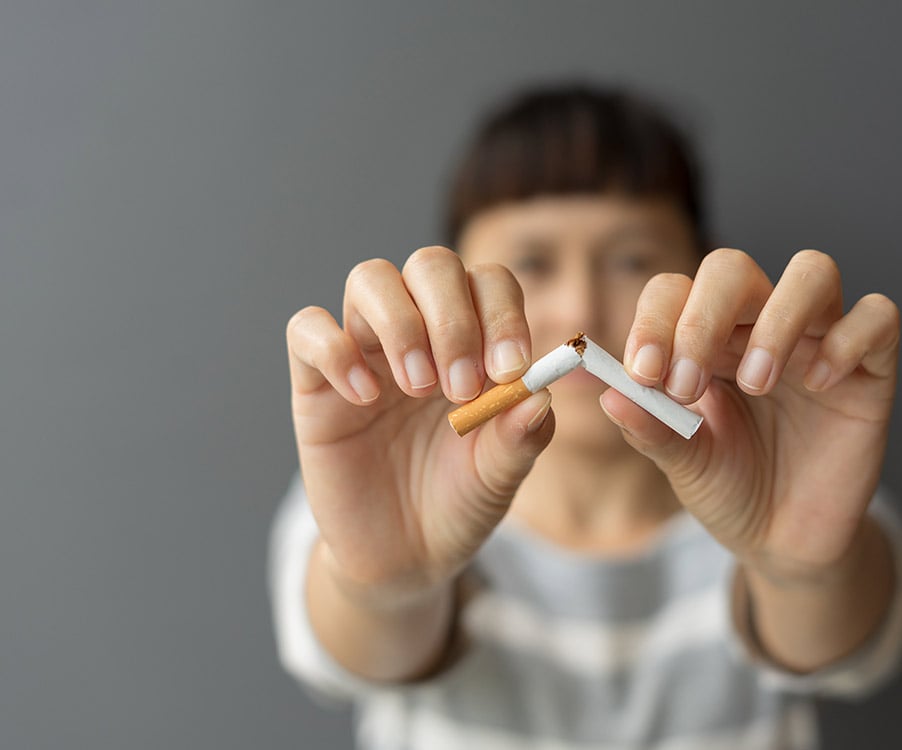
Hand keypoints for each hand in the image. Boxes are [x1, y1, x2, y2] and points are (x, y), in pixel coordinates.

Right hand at [286, 247, 554, 600]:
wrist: (404, 557)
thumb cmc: (459, 503)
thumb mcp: (500, 477)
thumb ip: (522, 436)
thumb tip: (540, 392)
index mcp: (476, 343)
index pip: (489, 284)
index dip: (502, 313)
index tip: (510, 370)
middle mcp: (421, 333)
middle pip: (431, 265)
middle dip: (453, 318)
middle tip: (461, 387)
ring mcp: (366, 351)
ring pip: (370, 278)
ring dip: (400, 324)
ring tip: (417, 388)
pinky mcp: (316, 381)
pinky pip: (307, 328)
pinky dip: (335, 350)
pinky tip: (365, 398)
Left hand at [601, 248, 899, 582]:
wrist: (784, 543)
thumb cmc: (731, 489)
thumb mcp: (684, 465)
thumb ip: (651, 429)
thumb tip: (610, 394)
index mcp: (705, 339)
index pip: (675, 290)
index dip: (655, 320)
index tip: (642, 373)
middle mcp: (760, 326)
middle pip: (733, 269)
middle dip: (702, 318)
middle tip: (687, 386)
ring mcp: (818, 341)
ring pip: (813, 271)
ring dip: (777, 320)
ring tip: (756, 382)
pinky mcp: (870, 369)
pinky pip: (879, 318)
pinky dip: (848, 340)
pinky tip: (819, 385)